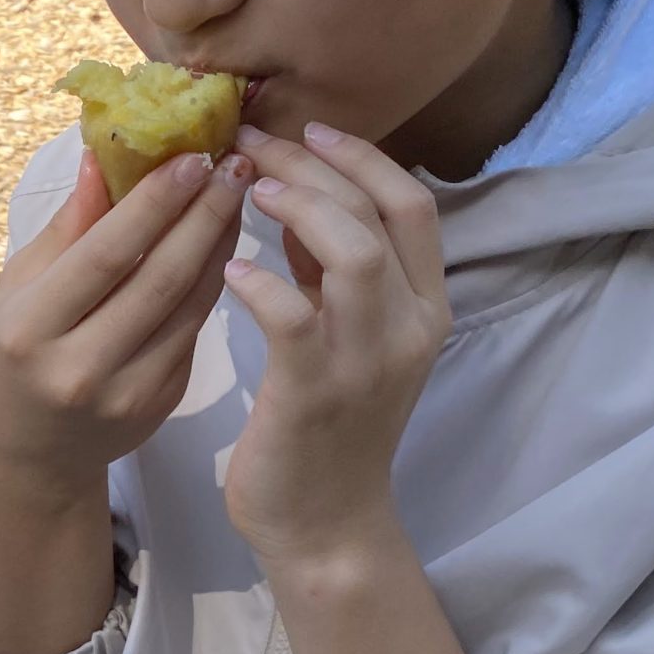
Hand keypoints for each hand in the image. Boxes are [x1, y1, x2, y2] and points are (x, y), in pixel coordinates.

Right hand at [0, 146, 250, 499]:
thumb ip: (67, 227)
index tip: (192, 154)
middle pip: (160, 277)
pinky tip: (221, 242)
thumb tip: (104, 154)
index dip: (155, 202)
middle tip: (235, 163)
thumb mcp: (17, 289)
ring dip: (221, 242)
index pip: (105, 255)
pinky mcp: (161, 403)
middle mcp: (80, 368)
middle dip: (204, 213)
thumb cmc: (10, 357)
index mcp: (30, 331)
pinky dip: (212, 279)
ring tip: (237, 191)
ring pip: (190, 303)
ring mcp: (127, 393)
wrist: (28, 454)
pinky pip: (194, 329)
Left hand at [220, 122, 450, 573]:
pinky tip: (230, 268)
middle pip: (379, 213)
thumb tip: (305, 195)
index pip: (412, 203)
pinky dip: (262, 283)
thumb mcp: (347, 335)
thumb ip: (334, 271)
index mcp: (423, 307)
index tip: (307, 128)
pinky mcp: (316, 393)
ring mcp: (368, 361)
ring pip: (354, 253)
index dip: (361, 156)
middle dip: (313, 166)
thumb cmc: (325, 425)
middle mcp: (409, 327)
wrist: (326, 526)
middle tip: (251, 142)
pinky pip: (294, 319)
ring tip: (246, 189)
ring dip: (298, 208)